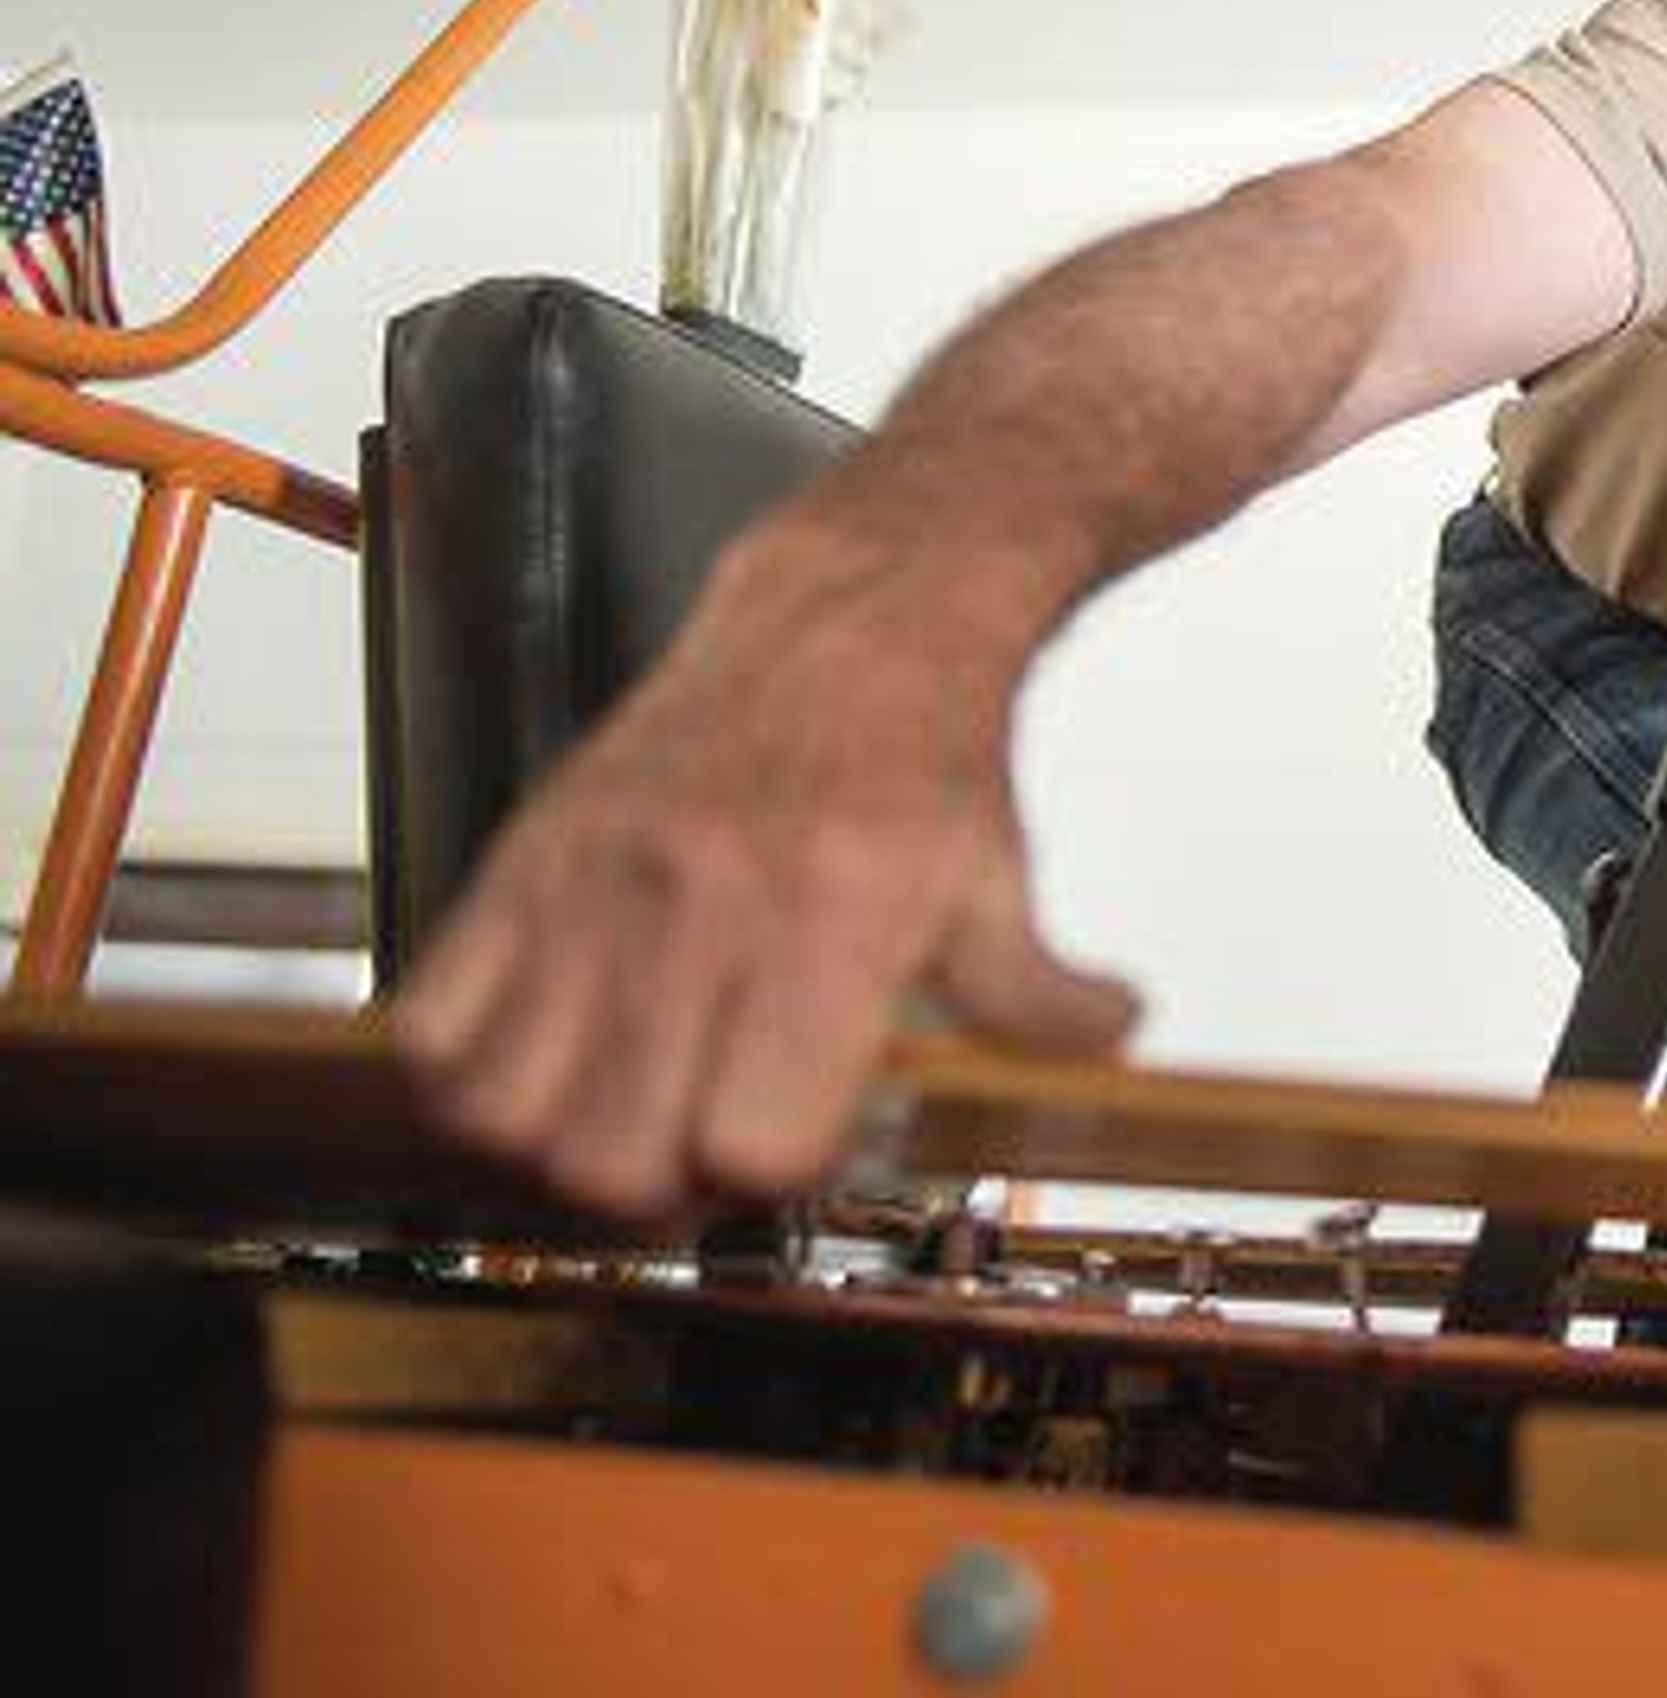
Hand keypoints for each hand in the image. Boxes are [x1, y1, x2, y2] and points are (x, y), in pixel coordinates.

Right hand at [391, 520, 1138, 1220]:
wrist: (851, 611)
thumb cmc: (920, 749)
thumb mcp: (1000, 879)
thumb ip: (1036, 994)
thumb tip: (1102, 1034)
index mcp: (830, 923)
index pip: (749, 1144)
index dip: (769, 1176)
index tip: (791, 1144)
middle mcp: (700, 906)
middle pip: (606, 1159)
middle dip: (654, 1189)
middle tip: (693, 1145)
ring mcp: (597, 886)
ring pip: (497, 1110)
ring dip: (548, 1145)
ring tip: (614, 1109)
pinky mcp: (529, 860)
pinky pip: (429, 1021)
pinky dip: (463, 1071)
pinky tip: (544, 1052)